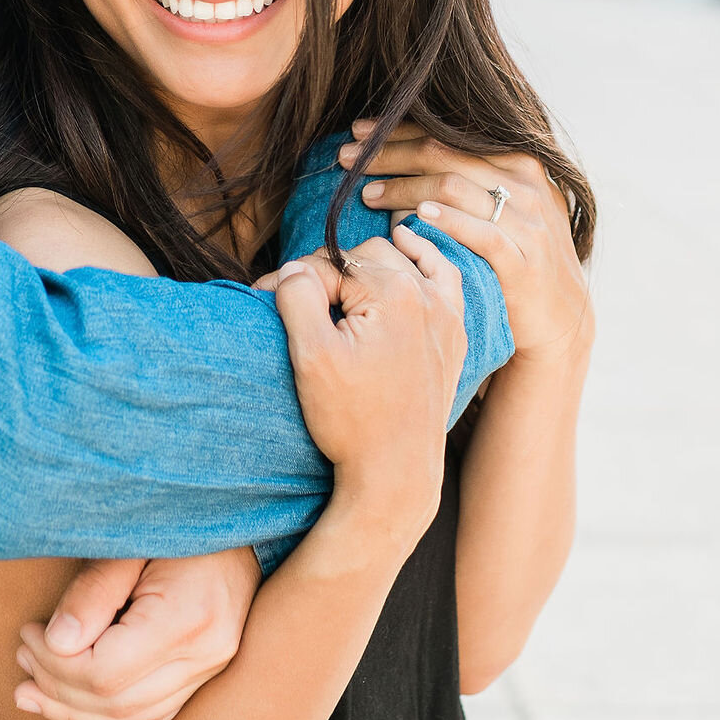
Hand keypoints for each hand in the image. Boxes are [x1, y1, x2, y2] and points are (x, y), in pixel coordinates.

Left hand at [12, 545, 261, 719]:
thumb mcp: (131, 543)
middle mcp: (205, 655)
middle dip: (57, 689)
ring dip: (75, 714)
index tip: (30, 635)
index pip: (105, 672)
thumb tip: (56, 644)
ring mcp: (209, 672)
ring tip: (32, 695)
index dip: (55, 664)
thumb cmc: (179, 524)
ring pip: (132, 719)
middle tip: (22, 661)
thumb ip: (94, 591)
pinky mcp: (205, 678)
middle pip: (115, 702)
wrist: (241, 527)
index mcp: (187, 617)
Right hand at [273, 225, 460, 549]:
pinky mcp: (453, 334)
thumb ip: (298, 297)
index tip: (267, 299)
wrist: (396, 472)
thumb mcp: (311, 356)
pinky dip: (426, 258)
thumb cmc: (352, 419)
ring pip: (403, 259)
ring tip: (341, 278)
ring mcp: (445, 314)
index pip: (328, 264)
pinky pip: (444, 276)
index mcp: (392, 293)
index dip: (292, 281)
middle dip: (331, 272)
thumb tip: (294, 268)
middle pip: (364, 255)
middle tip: (302, 305)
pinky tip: (409, 248)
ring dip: (372, 263)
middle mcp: (426, 295)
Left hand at [343, 126, 591, 373]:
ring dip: (404, 187)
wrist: (558, 314)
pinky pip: (482, 233)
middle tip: (347, 158)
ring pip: (454, 187)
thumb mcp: (505, 207)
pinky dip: (448, 220)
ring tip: (367, 193)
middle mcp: (525, 183)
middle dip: (389, 154)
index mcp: (518, 161)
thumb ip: (469, 179)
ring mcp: (528, 221)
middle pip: (443, 154)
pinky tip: (416, 216)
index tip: (360, 132)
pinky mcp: (524, 259)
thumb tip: (406, 154)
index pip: (449, 133)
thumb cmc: (517, 255)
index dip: (399, 130)